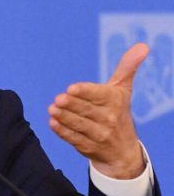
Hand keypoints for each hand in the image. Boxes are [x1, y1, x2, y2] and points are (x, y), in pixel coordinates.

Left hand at [48, 43, 148, 178]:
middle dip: (71, 104)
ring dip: (64, 117)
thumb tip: (143, 45)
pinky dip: (63, 131)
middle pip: (86, 110)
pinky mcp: (88, 147)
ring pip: (79, 124)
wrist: (123, 150)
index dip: (85, 92)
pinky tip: (52, 122)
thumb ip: (127, 67)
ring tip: (52, 109)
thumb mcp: (123, 89)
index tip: (71, 88)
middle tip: (58, 99)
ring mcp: (99, 135)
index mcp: (116, 101)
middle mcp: (109, 119)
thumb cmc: (118, 111)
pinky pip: (74, 138)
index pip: (98, 95)